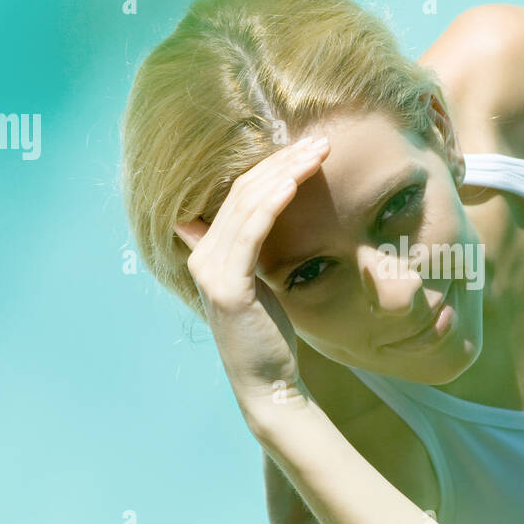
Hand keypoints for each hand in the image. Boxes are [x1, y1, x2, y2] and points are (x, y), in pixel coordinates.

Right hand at [173, 134, 329, 430]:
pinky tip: (294, 182)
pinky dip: (272, 203)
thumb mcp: (256, 284)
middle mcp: (202, 255)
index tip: (308, 148)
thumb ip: (247, 251)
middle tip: (320, 141)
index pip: (239, 193)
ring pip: (248, 204)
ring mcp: (211, 270)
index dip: (273, 165)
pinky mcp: (227, 286)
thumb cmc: (268, 334)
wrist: (267, 382)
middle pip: (243, 191)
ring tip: (317, 152)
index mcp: (208, 251)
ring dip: (285, 172)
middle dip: (283, 161)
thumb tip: (244, 224)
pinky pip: (250, 232)